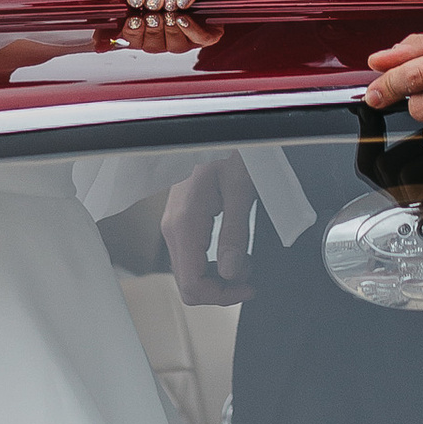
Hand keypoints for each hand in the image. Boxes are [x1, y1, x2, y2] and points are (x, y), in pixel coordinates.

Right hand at [162, 153, 256, 301]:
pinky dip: (211, 263)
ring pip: (188, 272)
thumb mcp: (241, 190)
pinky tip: (231, 252)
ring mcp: (174, 224)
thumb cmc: (229, 149)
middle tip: (249, 280)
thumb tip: (231, 273)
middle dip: (220, 289)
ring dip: (217, 277)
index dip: (222, 296)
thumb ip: (234, 234)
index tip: (247, 288)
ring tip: (244, 263)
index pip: (191, 285)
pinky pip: (190, 256)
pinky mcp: (181, 221)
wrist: (215, 128)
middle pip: (187, 284)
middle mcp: (173, 227)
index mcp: (184, 222)